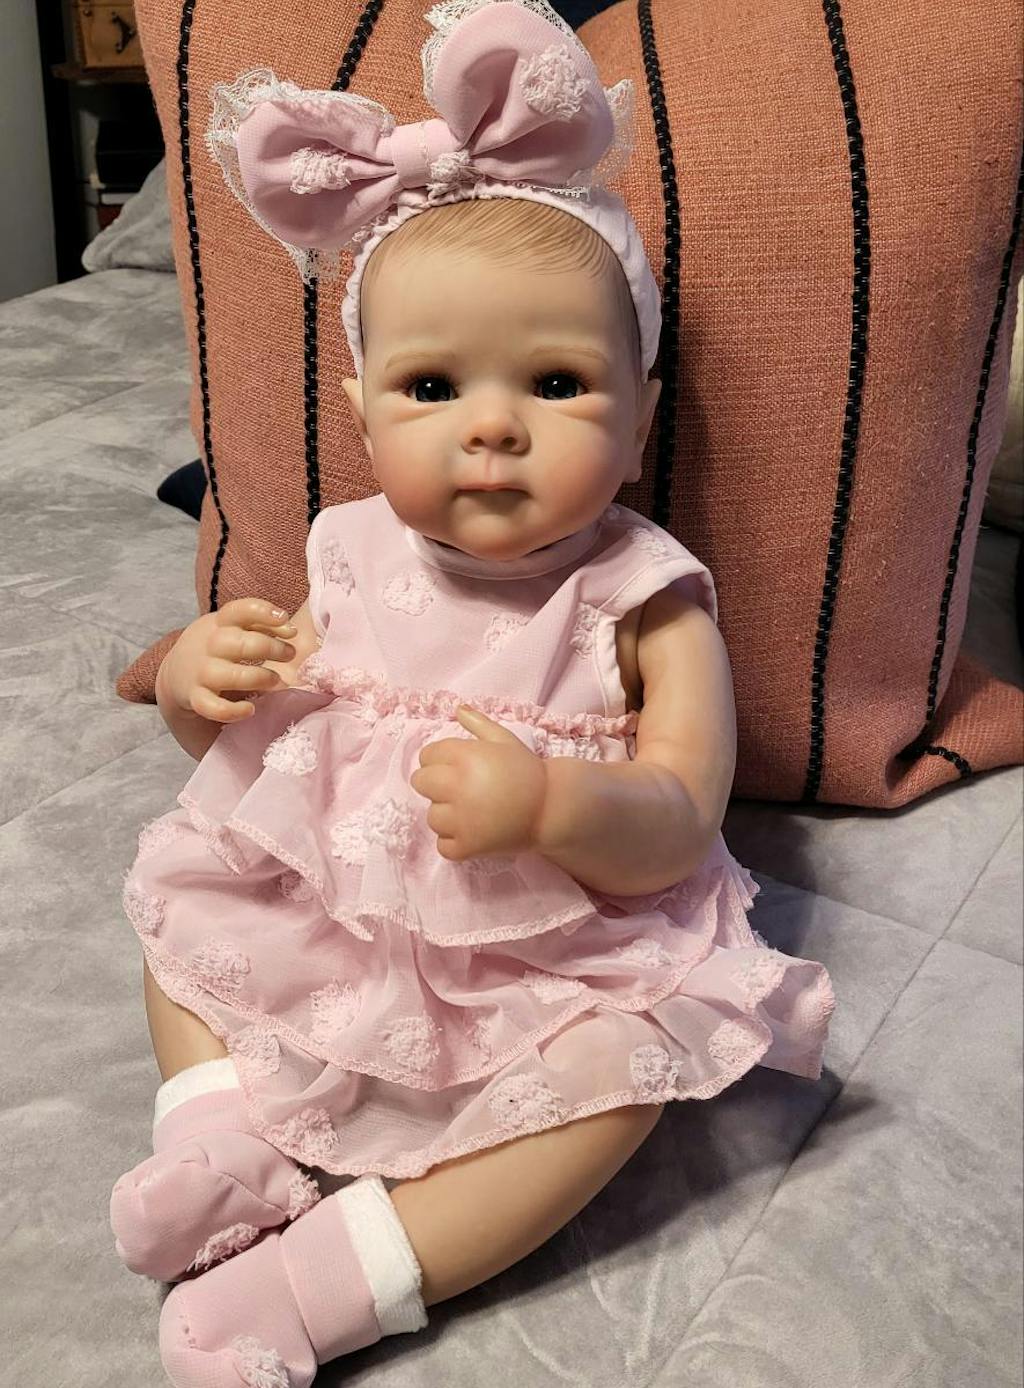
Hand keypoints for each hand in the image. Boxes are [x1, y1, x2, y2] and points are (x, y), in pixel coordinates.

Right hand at [157, 598, 297, 722]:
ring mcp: (202, 672)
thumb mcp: (234, 628)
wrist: (176, 673)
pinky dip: (233, 711)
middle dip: (272, 648)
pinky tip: (250, 709)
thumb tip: (290, 630)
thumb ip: (263, 625)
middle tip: (290, 654)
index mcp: (220, 623)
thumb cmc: (218, 647)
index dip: (263, 612)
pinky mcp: (196, 697)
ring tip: (276, 681)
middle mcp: (210, 645)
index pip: (239, 610)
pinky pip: (213, 707)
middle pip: (241, 644)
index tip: (284, 618)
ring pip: (231, 676)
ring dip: (260, 678)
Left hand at [410, 706, 548, 860]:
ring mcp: (461, 819)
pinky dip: (454, 841)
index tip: (458, 767)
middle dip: (436, 785)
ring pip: (432, 816)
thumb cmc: (528, 772)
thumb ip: (479, 723)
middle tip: (461, 790)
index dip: (440, 760)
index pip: (426, 756)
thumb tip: (458, 708)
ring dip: (447, 815)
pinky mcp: (467, 846)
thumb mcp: (505, 740)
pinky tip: (473, 832)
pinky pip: (442, 845)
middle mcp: (457, 786)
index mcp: (464, 756)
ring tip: (472, 812)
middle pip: (420, 783)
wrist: (552, 809)